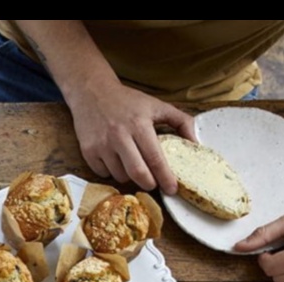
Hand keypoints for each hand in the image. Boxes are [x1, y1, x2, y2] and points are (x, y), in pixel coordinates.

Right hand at [67, 82, 194, 193]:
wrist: (92, 91)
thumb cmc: (127, 101)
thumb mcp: (156, 105)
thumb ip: (180, 121)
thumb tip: (195, 142)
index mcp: (139, 124)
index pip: (155, 158)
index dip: (165, 177)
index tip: (172, 189)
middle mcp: (119, 136)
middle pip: (137, 173)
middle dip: (149, 184)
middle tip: (153, 183)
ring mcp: (102, 145)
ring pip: (120, 176)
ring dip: (129, 176)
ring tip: (132, 163)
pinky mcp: (88, 151)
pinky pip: (104, 173)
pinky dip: (112, 171)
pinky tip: (115, 159)